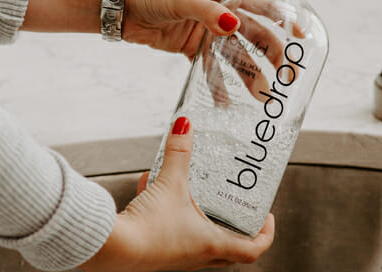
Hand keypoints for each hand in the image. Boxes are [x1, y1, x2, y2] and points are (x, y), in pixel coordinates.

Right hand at [80, 117, 274, 271]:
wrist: (114, 249)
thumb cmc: (148, 229)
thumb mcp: (169, 184)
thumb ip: (178, 153)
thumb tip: (184, 125)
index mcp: (210, 243)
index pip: (253, 249)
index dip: (266, 234)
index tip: (267, 217)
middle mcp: (196, 255)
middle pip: (229, 251)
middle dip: (236, 230)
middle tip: (238, 210)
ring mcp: (177, 257)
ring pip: (198, 239)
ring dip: (198, 217)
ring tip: (191, 191)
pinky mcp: (157, 252)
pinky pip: (170, 231)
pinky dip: (167, 212)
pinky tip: (151, 187)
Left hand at [123, 0, 304, 105]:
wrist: (121, 7)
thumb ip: (208, 12)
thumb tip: (233, 25)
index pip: (264, 1)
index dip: (285, 18)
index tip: (302, 37)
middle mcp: (221, 9)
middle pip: (255, 33)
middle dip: (270, 55)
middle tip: (283, 77)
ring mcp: (208, 30)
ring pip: (235, 54)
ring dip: (248, 74)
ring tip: (260, 96)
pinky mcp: (192, 47)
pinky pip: (211, 68)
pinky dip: (218, 84)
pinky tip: (226, 102)